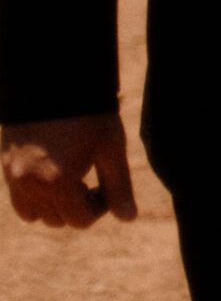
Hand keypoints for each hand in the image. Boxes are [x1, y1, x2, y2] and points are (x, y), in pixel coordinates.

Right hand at [2, 115, 136, 229]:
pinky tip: (52, 173)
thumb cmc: (87, 112)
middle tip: (91, 181)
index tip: (108, 186)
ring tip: (70, 179)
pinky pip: (19, 200)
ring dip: (54, 206)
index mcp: (59, 183)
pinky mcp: (5, 166)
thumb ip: (119, 186)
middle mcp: (31, 185)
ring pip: (35, 215)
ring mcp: (14, 177)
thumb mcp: (110, 147)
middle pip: (59, 220)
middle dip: (78, 207)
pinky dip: (35, 197)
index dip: (100, 207)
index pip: (82, 220)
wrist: (51, 80)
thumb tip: (128, 218)